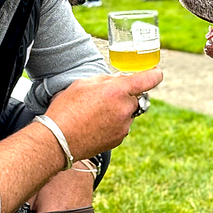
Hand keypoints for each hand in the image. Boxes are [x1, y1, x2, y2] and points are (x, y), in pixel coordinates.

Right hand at [44, 69, 161, 159]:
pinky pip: (122, 126)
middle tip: (104, 97)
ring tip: (94, 113)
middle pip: (136, 97)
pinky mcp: (119, 139)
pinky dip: (113, 123)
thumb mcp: (83, 84)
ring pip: (128, 112)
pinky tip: (94, 124)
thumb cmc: (66, 109)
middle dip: (125, 95)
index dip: (155, 73)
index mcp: (118, 90)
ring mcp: (124, 126)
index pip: (149, 79)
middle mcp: (125, 109)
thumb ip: (106, 80)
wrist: (58, 141)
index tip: (155, 72)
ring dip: (118, 110)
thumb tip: (117, 81)